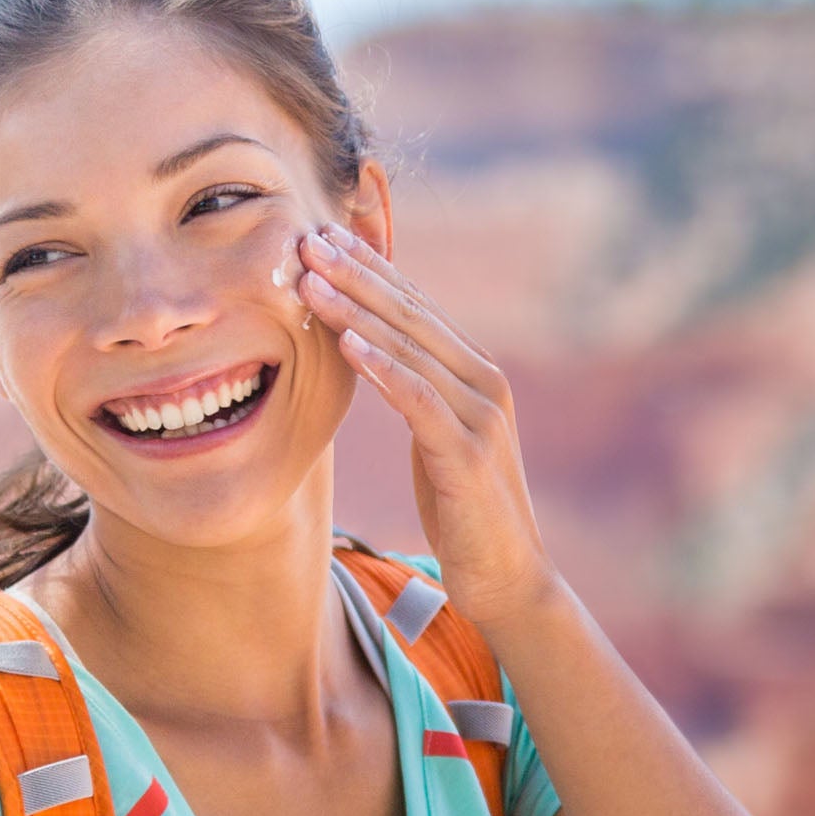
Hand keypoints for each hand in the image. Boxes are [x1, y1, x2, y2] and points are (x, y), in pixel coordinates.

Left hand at [293, 221, 559, 634]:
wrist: (507, 579)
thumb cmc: (463, 511)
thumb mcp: (434, 440)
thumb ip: (415, 394)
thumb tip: (374, 356)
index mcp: (474, 375)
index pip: (416, 307)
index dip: (371, 269)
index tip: (325, 236)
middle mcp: (484, 384)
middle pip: (411, 316)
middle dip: (356, 275)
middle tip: (307, 240)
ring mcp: (481, 417)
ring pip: (410, 350)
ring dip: (356, 312)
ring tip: (310, 282)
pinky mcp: (468, 454)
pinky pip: (419, 400)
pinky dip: (383, 369)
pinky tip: (346, 346)